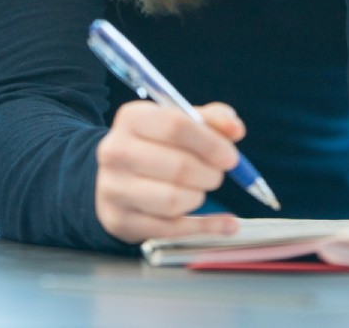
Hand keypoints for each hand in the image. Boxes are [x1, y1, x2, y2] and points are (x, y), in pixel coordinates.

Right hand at [94, 100, 246, 243]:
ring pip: (173, 200)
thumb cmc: (156, 145)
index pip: (176, 126)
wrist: (116, 176)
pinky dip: (205, 227)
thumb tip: (235, 129)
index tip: (230, 157)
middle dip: (210, 174)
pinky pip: (171, 230)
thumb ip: (212, 120)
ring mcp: (113, 188)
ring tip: (199, 190)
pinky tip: (225, 223)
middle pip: (178, 166)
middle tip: (217, 175)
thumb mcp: (180, 122)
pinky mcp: (119, 220)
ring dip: (199, 198)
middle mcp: (116, 151)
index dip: (210, 143)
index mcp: (132, 118)